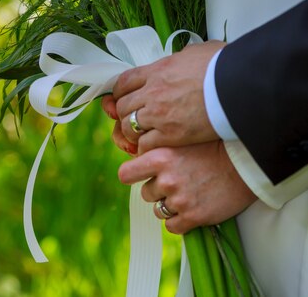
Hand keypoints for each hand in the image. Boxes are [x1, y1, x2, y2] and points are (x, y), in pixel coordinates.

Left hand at [103, 40, 225, 153]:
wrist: (237, 86)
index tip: (121, 97)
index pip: (124, 81)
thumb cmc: (223, 67)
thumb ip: (184, 56)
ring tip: (140, 135)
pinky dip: (144, 147)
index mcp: (158, 70)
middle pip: (123, 105)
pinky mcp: (171, 134)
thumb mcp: (198, 52)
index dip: (119, 92)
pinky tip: (151, 148)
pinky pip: (145, 144)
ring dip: (132, 131)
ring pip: (129, 126)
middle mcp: (153, 91)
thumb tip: (185, 56)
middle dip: (124, 113)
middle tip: (130, 119)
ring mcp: (159, 113)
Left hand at [118, 141, 256, 233]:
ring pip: (159, 210)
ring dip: (170, 205)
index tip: (139, 175)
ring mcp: (179, 199)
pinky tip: (193, 206)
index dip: (132, 175)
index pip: (126, 174)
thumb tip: (137, 161)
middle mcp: (166, 179)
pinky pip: (172, 226)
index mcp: (160, 156)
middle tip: (178, 181)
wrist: (242, 166)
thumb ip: (158, 151)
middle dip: (158, 189)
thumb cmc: (212, 150)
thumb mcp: (180, 142)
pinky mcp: (193, 217)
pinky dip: (180, 220)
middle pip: (146, 193)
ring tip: (188, 192)